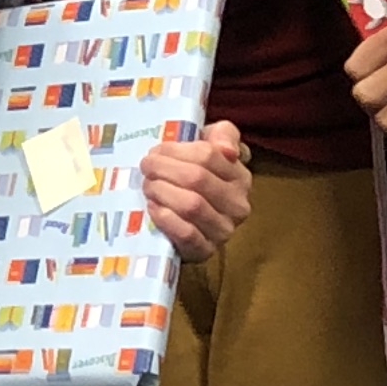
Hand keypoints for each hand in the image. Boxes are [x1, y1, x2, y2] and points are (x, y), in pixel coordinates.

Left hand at [141, 123, 254, 260]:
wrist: (189, 220)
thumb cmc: (198, 175)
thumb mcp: (212, 146)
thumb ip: (223, 135)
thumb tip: (226, 150)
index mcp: (240, 176)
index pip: (208, 155)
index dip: (176, 151)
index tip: (156, 151)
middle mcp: (238, 205)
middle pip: (196, 178)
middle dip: (164, 169)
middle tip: (146, 167)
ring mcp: (223, 231)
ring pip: (191, 205)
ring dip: (162, 191)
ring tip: (148, 186)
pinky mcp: (205, 251)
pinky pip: (186, 234)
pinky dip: (166, 218)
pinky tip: (153, 207)